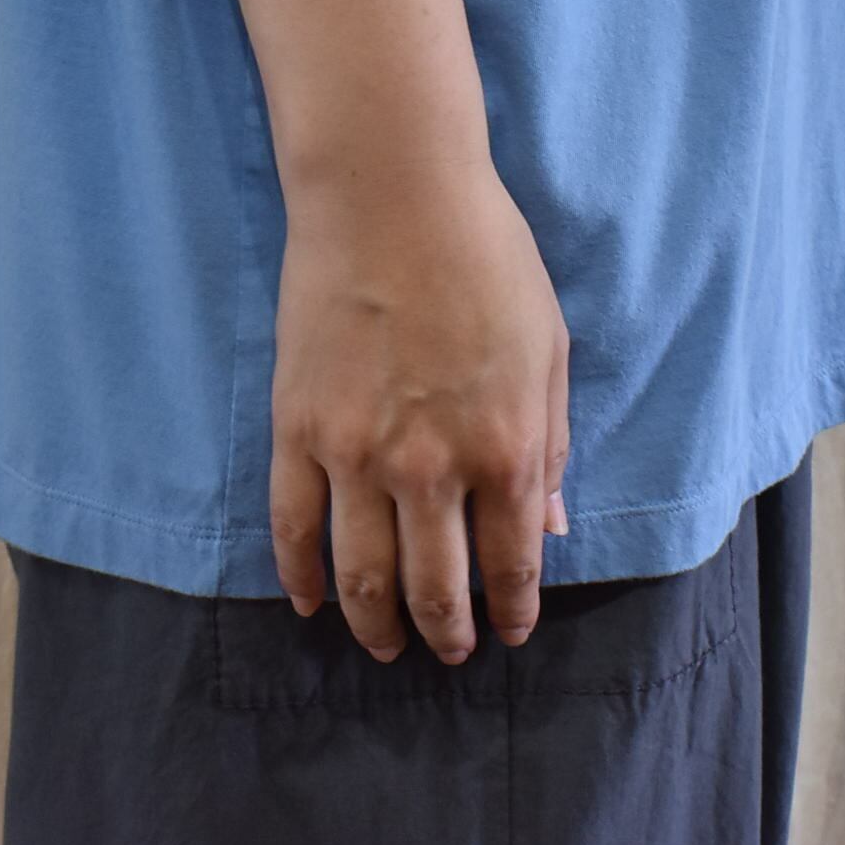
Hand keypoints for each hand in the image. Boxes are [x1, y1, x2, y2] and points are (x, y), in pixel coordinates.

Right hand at [267, 164, 571, 663]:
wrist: (390, 192)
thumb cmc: (484, 255)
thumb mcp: (547, 348)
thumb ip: (550, 442)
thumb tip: (551, 525)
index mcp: (506, 447)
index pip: (510, 565)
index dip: (511, 610)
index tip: (510, 630)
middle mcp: (431, 466)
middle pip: (435, 587)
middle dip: (446, 633)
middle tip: (447, 652)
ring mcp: (356, 453)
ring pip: (361, 574)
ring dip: (375, 624)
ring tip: (384, 644)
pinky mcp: (298, 428)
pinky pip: (293, 526)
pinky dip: (302, 577)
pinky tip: (313, 602)